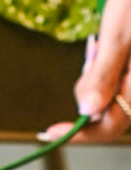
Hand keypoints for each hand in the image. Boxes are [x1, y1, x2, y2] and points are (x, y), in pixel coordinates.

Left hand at [40, 0, 130, 142]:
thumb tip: (86, 111)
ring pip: (113, 97)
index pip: (110, 127)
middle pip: (109, 114)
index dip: (79, 134)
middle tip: (89, 58)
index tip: (49, 132)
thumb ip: (103, 74)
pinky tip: (108, 45)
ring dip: (97, 80)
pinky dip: (106, 70)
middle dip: (87, 97)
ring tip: (103, 43)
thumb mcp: (117, 35)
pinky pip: (120, 81)